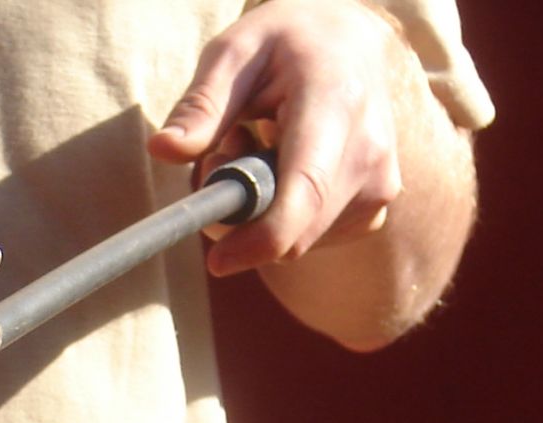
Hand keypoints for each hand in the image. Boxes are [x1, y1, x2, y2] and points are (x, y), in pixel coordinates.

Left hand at [149, 0, 418, 278]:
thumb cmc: (283, 44)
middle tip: (225, 153)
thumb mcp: (233, 53)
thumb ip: (200, 104)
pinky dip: (284, 218)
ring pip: (298, 240)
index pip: (305, 192)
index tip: (216, 262)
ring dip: (260, 213)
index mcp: (335, 103)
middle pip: (295, 231)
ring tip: (259, 148)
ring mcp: (379, 179)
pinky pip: (311, 238)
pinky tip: (282, 171)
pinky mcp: (375, 202)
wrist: (349, 41)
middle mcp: (369, 148)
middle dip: (241, 215)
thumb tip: (163, 149)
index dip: (260, 240)